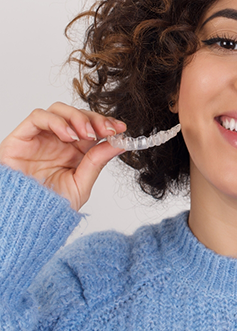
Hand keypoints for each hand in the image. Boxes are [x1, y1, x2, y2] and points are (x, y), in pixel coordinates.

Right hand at [0, 102, 126, 210]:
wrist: (23, 221)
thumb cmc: (48, 207)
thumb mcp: (80, 184)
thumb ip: (97, 162)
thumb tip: (120, 144)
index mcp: (75, 151)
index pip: (93, 127)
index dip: (107, 124)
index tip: (121, 128)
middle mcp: (58, 141)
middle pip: (78, 115)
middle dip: (96, 119)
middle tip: (107, 130)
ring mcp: (40, 138)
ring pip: (60, 110)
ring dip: (78, 117)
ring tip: (87, 135)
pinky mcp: (21, 137)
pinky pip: (38, 117)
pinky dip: (56, 121)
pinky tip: (68, 136)